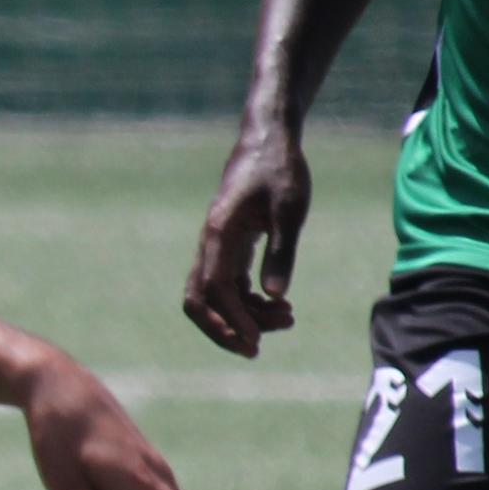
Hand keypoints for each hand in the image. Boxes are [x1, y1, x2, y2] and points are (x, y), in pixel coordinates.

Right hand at [180, 116, 311, 356]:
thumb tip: (275, 296)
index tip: (256, 342)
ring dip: (242, 317)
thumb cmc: (281, 169)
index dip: (231, 320)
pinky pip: (228, 286)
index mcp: (220, 232)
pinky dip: (248, 303)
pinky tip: (278, 306)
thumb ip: (281, 251)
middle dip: (223, 330)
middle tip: (256, 349)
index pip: (214, 289)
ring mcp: (217, 246)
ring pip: (213, 296)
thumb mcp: (289, 209)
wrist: (269, 140)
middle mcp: (211, 243)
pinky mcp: (229, 246)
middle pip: (198, 300)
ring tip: (286, 321)